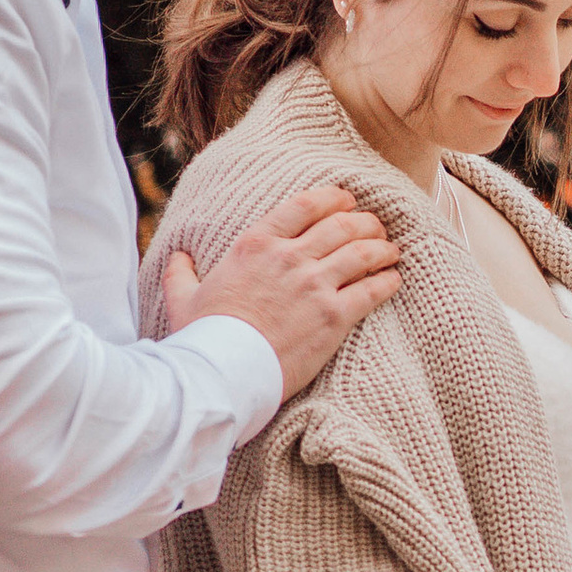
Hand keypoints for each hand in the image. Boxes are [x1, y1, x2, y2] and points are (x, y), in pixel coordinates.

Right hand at [164, 185, 400, 393]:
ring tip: (391, 251)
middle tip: (375, 228)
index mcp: (256, 244)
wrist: (223, 373)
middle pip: (342, 224)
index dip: (333, 198)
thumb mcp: (183, 298)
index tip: (347, 200)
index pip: (305, 205)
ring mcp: (314, 285)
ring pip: (362, 252)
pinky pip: (372, 290)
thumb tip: (177, 256)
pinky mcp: (334, 316)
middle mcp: (289, 257)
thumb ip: (181, 272)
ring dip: (382, 248)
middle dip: (365, 222)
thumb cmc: (204, 338)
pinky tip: (394, 280)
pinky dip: (388, 281)